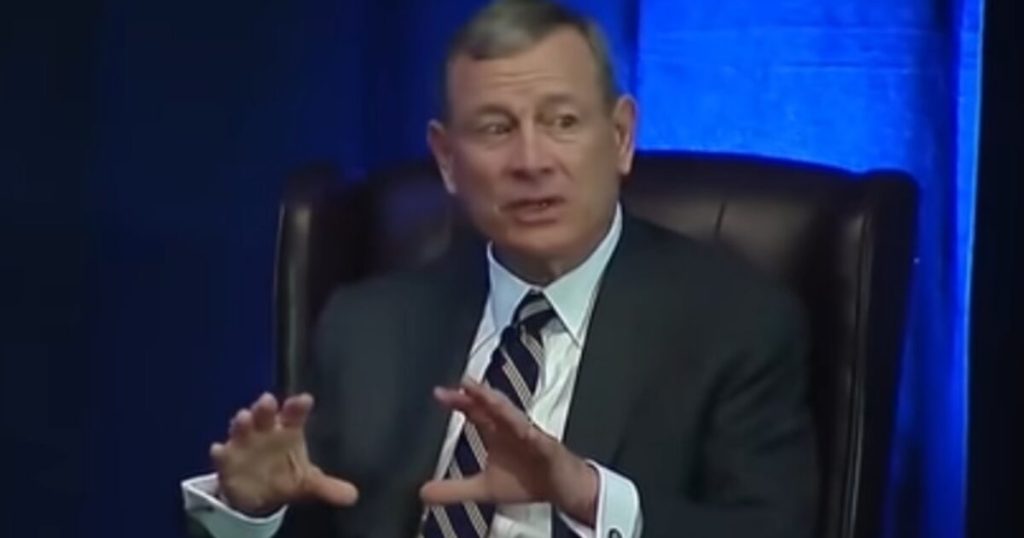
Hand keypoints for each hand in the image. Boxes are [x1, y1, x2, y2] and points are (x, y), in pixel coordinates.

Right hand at [210, 393, 357, 515]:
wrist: (258, 493)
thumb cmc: (285, 475)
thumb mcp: (308, 483)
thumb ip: (328, 487)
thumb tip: (352, 496)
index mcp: (288, 430)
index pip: (295, 415)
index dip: (298, 407)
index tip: (304, 400)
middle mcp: (265, 431)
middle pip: (265, 415)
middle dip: (265, 408)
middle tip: (267, 400)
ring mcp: (244, 443)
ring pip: (242, 428)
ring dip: (242, 423)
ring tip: (243, 417)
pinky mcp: (227, 459)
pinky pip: (221, 453)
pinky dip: (220, 451)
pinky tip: (219, 449)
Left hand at [419, 380, 598, 525]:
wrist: (562, 488)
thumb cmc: (527, 479)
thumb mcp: (484, 488)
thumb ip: (454, 489)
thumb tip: (423, 492)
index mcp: (496, 432)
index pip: (475, 411)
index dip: (459, 401)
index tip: (439, 394)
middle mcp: (512, 428)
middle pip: (494, 407)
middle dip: (480, 395)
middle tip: (464, 383)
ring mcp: (532, 436)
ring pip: (517, 417)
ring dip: (504, 407)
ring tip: (490, 397)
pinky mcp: (550, 449)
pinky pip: (541, 440)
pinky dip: (534, 436)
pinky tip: (526, 431)